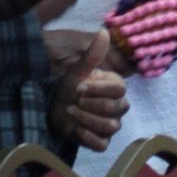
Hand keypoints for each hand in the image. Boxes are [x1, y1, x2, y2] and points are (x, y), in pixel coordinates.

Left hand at [47, 27, 128, 152]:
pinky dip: (87, 136)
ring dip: (86, 118)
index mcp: (116, 88)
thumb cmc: (71, 87)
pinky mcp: (102, 142)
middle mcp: (119, 107)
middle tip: (75, 100)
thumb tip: (104, 32)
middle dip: (90, 104)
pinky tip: (76, 128)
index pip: (119, 89)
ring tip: (72, 111)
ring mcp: (112, 126)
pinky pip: (102, 144)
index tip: (79, 86)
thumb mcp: (78, 71)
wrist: (56, 109)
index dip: (98, 89)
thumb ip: (93, 55)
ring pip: (110, 126)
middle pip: (116, 108)